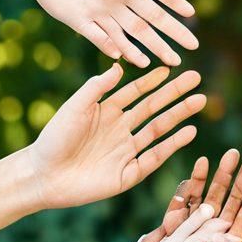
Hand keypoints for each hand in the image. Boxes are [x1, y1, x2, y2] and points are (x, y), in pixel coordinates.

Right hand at [20, 0, 197, 65]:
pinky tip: (128, 60)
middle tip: (192, 47)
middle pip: (152, 18)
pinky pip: (102, 38)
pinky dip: (117, 49)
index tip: (192, 16)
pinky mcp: (79, 19)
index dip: (178, 5)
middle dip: (174, 34)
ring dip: (152, 48)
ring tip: (168, 61)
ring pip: (132, 33)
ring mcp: (99, 8)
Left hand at [26, 64, 204, 209]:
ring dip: (179, 115)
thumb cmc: (53, 139)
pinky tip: (188, 132)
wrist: (43, 176)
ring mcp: (126, 152)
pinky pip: (154, 158)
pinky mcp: (128, 174)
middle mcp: (120, 130)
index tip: (170, 68)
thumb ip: (96, 87)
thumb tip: (119, 66)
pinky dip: (172, 145)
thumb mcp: (75, 107)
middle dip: (174, 94)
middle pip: (153, 109)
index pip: (135, 93)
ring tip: (199, 100)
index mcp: (106, 112)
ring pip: (158, 130)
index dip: (153, 81)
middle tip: (196, 79)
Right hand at [144, 149, 241, 241]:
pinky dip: (188, 190)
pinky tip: (194, 172)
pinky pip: (180, 209)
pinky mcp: (171, 237)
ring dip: (214, 177)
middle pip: (225, 199)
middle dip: (235, 176)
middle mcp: (210, 235)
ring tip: (224, 155)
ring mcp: (190, 234)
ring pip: (205, 199)